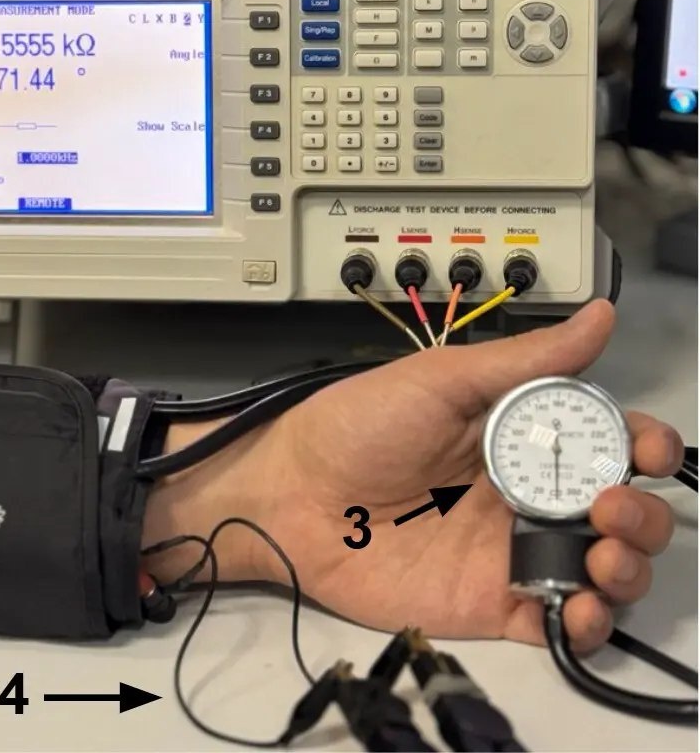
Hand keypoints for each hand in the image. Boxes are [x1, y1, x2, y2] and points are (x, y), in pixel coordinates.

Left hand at [143, 300, 683, 651]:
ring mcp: (509, 550)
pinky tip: (582, 606)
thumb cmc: (357, 425)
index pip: (607, 443)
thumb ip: (525, 361)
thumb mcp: (440, 380)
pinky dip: (586, 623)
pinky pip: (555, 622)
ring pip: (601, 567)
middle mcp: (524, 493)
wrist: (290, 493)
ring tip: (605, 554)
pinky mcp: (488, 601)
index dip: (643, 446)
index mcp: (520, 437)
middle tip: (611, 504)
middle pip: (619, 509)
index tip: (648, 451)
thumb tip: (601, 316)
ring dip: (627, 565)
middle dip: (642, 511)